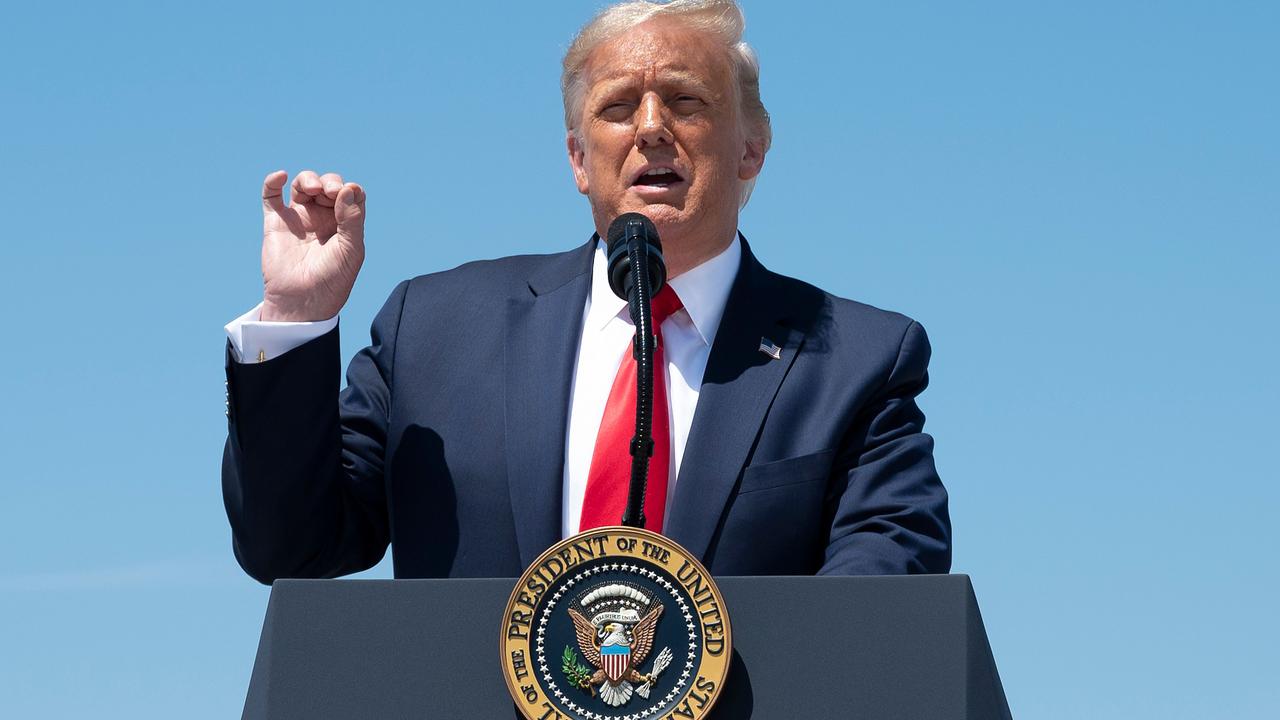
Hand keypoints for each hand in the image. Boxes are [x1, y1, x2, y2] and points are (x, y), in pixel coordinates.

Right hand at [258, 170, 365, 321]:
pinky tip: (281, 176)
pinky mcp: (277, 222)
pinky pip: (271, 196)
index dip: (350, 189)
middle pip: (328, 185)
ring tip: (312, 189)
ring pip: (303, 185)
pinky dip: (273, 182)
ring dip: (308, 179)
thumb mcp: (351, 250)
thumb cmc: (331, 280)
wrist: (301, 302)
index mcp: (345, 224)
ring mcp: (299, 218)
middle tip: (329, 192)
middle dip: (329, 182)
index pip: (350, 195)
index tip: (347, 194)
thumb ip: (352, 219)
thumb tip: (348, 188)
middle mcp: (323, 218)